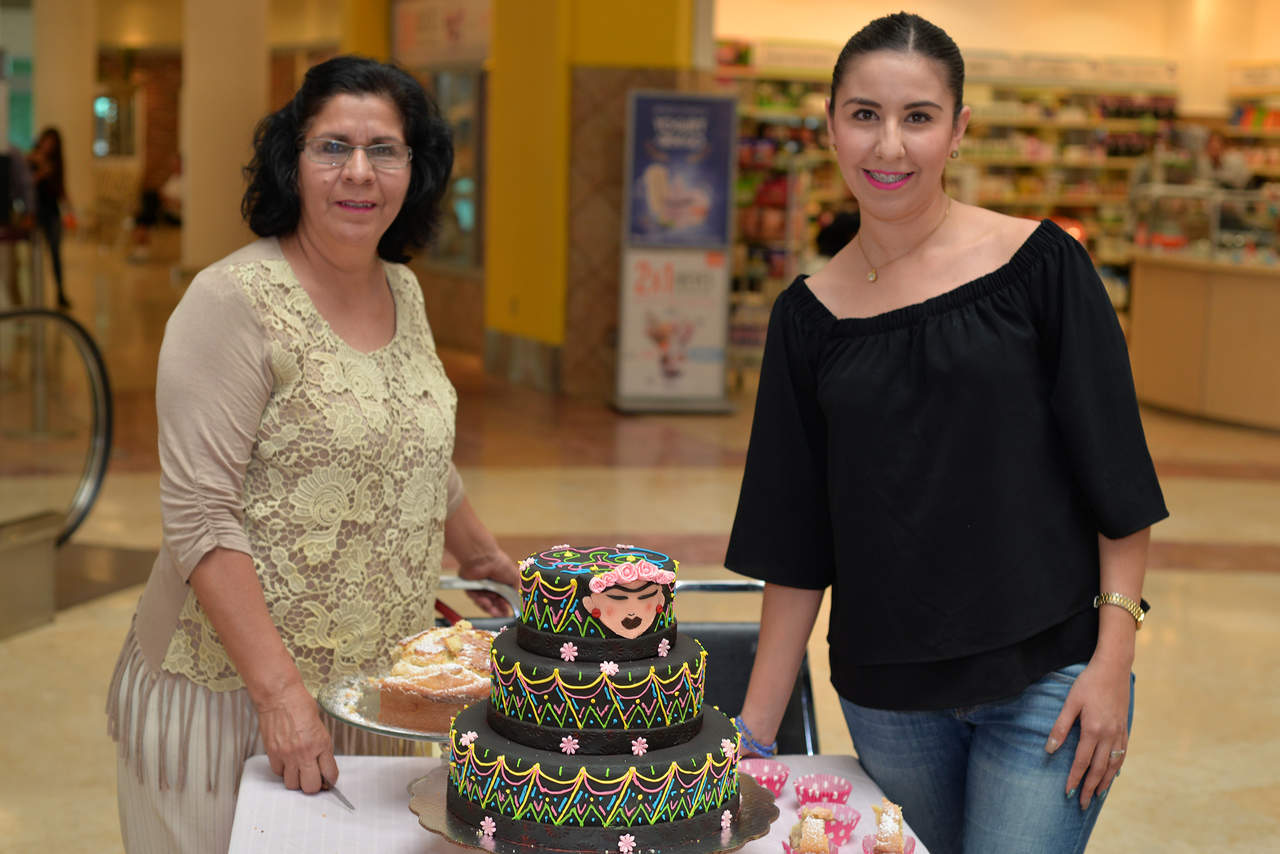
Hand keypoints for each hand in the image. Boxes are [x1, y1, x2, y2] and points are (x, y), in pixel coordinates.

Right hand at [256, 679, 337, 794]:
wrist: (280, 696)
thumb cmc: (300, 705)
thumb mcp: (320, 726)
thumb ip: (322, 747)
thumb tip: (322, 764)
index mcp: (321, 744)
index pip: (330, 774)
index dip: (330, 780)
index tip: (329, 780)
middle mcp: (305, 752)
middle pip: (310, 787)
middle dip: (314, 786)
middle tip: (314, 779)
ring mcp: (287, 755)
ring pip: (292, 784)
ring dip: (297, 780)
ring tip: (299, 770)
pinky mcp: (273, 754)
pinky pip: (278, 773)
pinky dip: (283, 771)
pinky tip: (286, 762)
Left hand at [456, 550, 518, 616]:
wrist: (483, 559)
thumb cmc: (500, 565)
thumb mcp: (514, 578)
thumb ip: (516, 591)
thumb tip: (517, 601)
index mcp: (502, 584)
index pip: (503, 600)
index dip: (504, 608)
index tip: (507, 614)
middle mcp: (491, 587)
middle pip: (493, 604)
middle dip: (496, 610)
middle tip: (499, 615)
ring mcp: (481, 588)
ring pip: (483, 603)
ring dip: (487, 607)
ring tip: (491, 608)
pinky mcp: (470, 588)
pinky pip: (474, 598)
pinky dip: (478, 600)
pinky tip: (483, 600)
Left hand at [1044, 657, 1130, 808]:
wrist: (1114, 668)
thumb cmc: (1088, 682)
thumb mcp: (1070, 702)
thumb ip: (1060, 727)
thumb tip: (1049, 750)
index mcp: (1093, 730)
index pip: (1082, 762)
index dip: (1075, 779)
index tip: (1068, 793)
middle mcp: (1109, 735)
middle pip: (1099, 769)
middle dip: (1090, 788)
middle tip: (1083, 805)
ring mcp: (1120, 733)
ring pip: (1113, 765)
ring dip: (1105, 782)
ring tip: (1098, 796)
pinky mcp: (1125, 728)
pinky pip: (1122, 754)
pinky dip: (1117, 768)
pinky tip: (1113, 775)